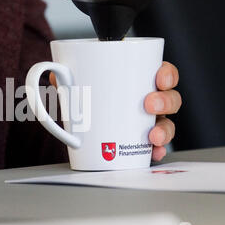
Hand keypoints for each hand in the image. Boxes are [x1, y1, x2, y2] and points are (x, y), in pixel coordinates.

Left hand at [49, 61, 181, 161]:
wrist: (78, 125)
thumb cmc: (85, 98)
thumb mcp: (75, 84)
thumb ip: (65, 77)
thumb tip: (54, 72)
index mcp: (137, 80)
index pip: (162, 72)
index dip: (166, 73)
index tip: (159, 77)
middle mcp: (147, 101)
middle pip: (169, 98)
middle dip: (165, 101)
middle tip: (149, 105)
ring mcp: (147, 123)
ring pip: (167, 124)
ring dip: (165, 130)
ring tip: (152, 136)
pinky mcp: (140, 143)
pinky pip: (155, 148)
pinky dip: (155, 151)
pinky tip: (152, 153)